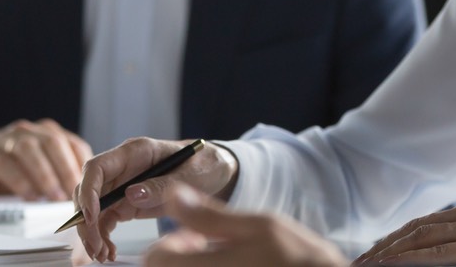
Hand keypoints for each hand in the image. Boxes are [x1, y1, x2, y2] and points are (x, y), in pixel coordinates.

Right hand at [0, 118, 91, 200]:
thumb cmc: (11, 171)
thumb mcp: (40, 172)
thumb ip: (61, 178)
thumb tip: (85, 198)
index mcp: (47, 134)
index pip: (73, 144)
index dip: (83, 166)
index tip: (91, 187)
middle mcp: (28, 132)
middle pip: (53, 142)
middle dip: (66, 169)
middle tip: (74, 193)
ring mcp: (6, 140)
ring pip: (29, 149)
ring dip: (45, 174)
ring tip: (53, 197)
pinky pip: (4, 163)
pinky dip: (19, 180)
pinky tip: (28, 196)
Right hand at [75, 137, 239, 262]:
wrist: (214, 171)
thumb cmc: (203, 163)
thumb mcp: (190, 173)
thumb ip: (162, 184)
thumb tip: (130, 195)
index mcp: (135, 152)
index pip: (97, 167)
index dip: (88, 191)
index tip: (92, 216)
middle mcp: (122, 168)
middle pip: (89, 191)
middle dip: (86, 220)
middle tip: (95, 245)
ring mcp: (122, 186)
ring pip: (93, 209)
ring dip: (92, 233)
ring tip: (102, 254)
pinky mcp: (126, 204)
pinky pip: (105, 220)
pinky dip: (103, 237)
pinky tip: (109, 251)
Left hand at [142, 184, 345, 266]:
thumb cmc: (300, 261)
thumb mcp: (260, 226)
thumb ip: (210, 214)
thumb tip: (172, 194)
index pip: (154, 259)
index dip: (168, 244)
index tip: (194, 238)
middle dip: (180, 258)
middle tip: (210, 249)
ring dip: (194, 266)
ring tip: (226, 261)